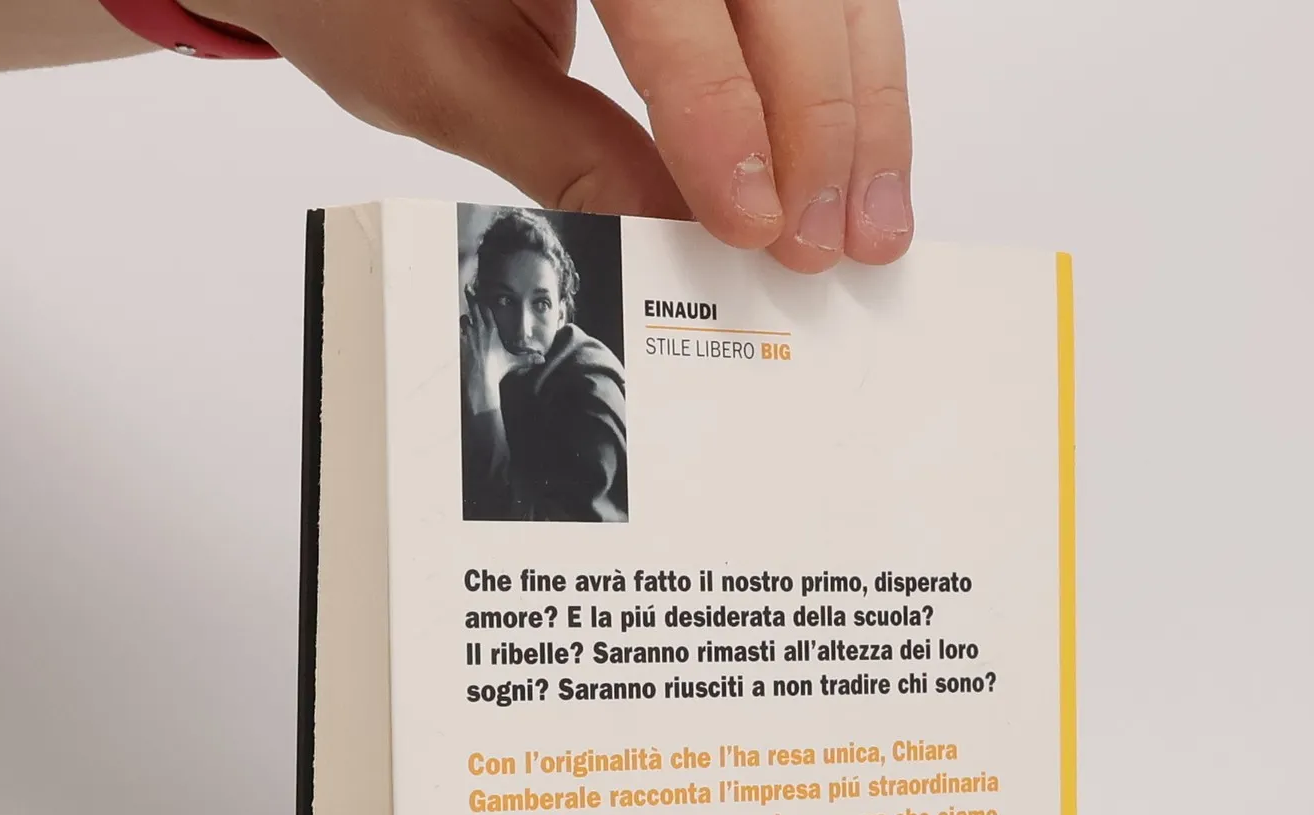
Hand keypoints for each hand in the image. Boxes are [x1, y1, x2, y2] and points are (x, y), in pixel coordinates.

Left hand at [216, 0, 911, 273]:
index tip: (753, 221)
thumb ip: (566, 157)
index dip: (724, 111)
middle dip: (823, 118)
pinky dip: (845, 72)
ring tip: (870, 222)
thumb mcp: (444, 76)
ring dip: (860, 105)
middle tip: (829, 243)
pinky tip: (861, 158)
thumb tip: (676, 242)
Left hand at [461, 288, 534, 412]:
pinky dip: (460, 329)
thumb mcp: (513, 363)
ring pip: (464, 318)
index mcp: (492, 330)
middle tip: (468, 289)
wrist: (481, 378)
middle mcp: (480, 329)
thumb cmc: (497, 370)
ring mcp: (469, 335)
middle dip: (471, 299)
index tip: (478, 292)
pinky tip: (460, 329)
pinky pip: (459, 330)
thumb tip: (542, 360)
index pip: (486, 309)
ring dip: (465, 316)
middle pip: (474, 308)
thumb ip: (527, 359)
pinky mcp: (462, 343)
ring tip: (466, 316)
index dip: (482, 300)